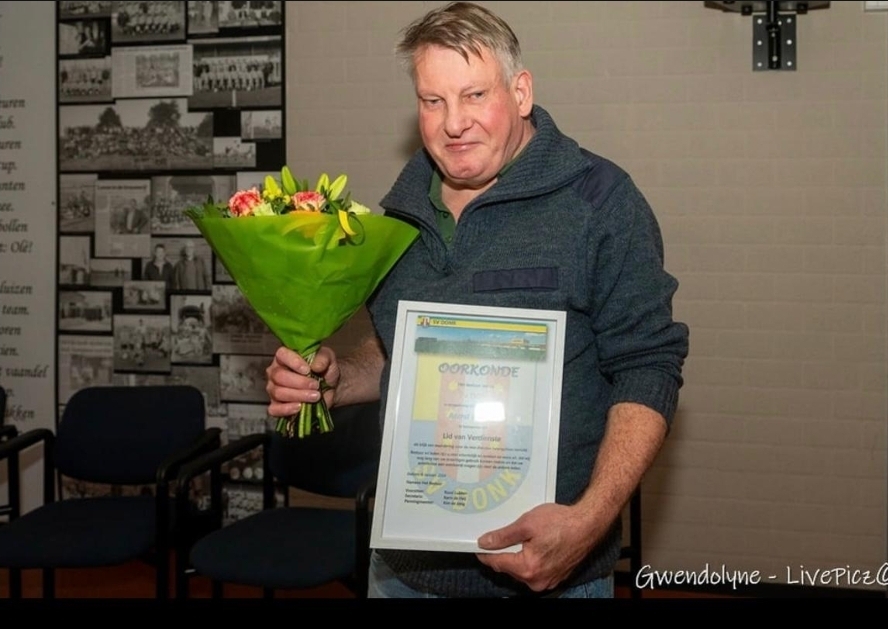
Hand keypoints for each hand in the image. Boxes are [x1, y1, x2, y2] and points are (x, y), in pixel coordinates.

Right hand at [265, 346, 338, 417]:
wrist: (331, 387)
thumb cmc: (325, 369)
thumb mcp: (328, 358)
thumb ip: (323, 358)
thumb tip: (315, 366)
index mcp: (285, 356)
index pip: (282, 355)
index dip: (294, 362)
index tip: (308, 370)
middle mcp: (275, 372)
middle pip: (279, 377)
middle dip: (299, 383)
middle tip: (316, 386)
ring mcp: (273, 389)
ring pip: (278, 393)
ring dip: (298, 396)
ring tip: (315, 396)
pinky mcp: (276, 405)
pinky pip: (274, 409)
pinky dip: (286, 409)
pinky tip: (299, 407)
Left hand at [475, 503, 596, 592]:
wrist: (588, 524)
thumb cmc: (562, 523)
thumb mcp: (527, 524)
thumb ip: (503, 536)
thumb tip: (485, 543)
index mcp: (528, 569)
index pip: (497, 563)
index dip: (485, 553)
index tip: (478, 545)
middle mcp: (537, 580)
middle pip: (509, 568)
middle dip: (503, 553)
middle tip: (501, 535)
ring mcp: (547, 580)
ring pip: (522, 569)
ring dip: (518, 556)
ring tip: (522, 537)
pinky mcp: (555, 576)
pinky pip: (535, 569)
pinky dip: (530, 559)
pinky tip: (534, 544)